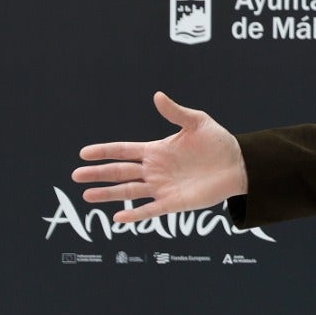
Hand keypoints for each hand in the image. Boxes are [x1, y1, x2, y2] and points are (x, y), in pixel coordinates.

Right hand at [73, 91, 248, 222]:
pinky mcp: (174, 203)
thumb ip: (176, 113)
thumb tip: (157, 96)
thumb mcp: (198, 123)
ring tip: (87, 196)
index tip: (83, 153)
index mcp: (156, 150)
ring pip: (129, 192)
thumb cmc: (219, 142)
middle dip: (98, 174)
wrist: (240, 164)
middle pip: (120, 172)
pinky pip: (151, 210)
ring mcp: (162, 187)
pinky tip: (119, 218)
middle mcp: (155, 170)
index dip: (104, 152)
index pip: (124, 150)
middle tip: (76, 176)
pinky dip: (135, 214)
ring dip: (109, 194)